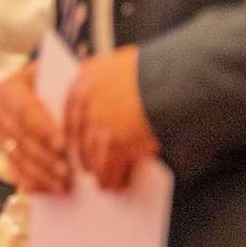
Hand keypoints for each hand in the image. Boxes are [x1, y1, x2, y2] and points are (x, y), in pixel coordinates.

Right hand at [0, 63, 69, 193]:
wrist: (52, 87)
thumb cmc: (65, 83)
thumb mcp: (66, 79)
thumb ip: (71, 94)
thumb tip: (86, 114)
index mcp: (11, 88)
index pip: (25, 110)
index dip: (42, 129)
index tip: (63, 145)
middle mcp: (0, 111)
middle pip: (20, 138)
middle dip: (43, 157)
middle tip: (66, 173)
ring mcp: (1, 133)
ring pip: (17, 158)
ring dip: (39, 174)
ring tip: (62, 186)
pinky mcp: (6, 152)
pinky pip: (15, 170)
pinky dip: (30, 182)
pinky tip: (46, 191)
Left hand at [65, 45, 158, 189]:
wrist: (175, 81)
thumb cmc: (155, 71)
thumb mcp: (119, 62)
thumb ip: (103, 76)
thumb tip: (99, 90)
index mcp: (85, 81)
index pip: (70, 112)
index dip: (74, 132)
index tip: (75, 143)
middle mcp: (86, 103)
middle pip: (77, 138)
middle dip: (83, 154)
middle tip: (88, 165)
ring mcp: (99, 125)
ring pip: (90, 157)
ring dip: (98, 170)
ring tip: (104, 180)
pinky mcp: (116, 145)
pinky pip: (108, 169)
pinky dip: (113, 179)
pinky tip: (118, 184)